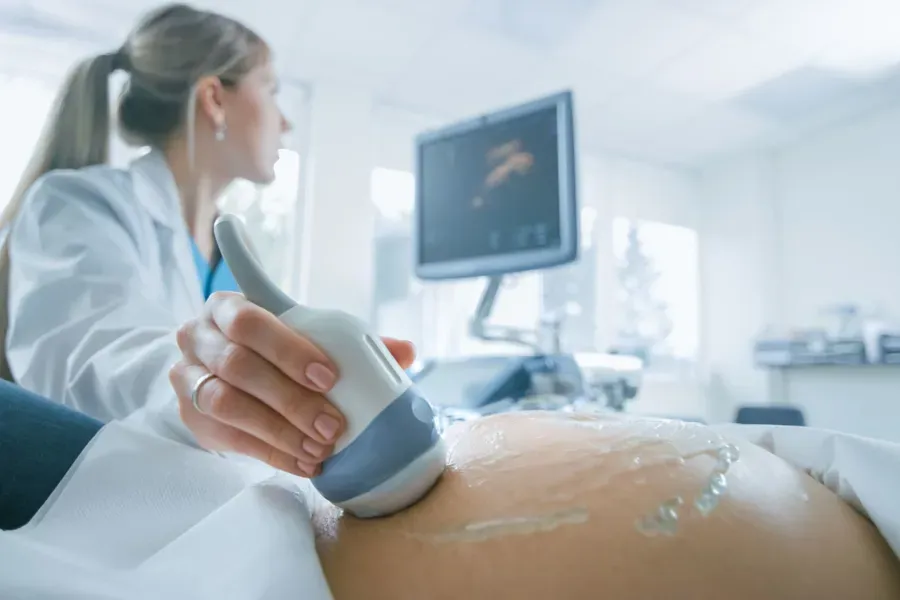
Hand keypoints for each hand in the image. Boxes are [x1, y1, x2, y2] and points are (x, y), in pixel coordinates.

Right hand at [169, 292, 415, 477]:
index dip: (289, 349)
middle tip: (332, 425)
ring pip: (227, 404)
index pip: (251, 321)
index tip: (329, 376)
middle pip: (239, 366)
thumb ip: (351, 342)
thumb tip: (406, 351)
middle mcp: (198, 336)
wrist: (220, 371)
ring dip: (279, 431)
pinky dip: (271, 453)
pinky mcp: (189, 415)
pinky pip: (229, 438)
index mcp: (227, 307)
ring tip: (319, 450)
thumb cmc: (272, 348)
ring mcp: (187, 376)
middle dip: (291, 399)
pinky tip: (303, 463)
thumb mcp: (304, 337)